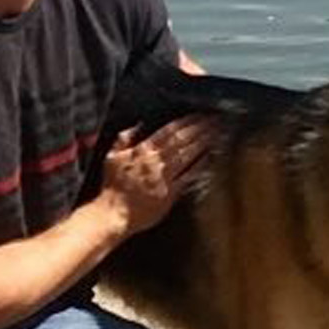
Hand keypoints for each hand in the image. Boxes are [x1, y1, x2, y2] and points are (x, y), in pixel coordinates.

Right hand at [99, 115, 217, 234]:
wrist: (114, 213)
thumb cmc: (112, 187)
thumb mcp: (111, 158)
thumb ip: (123, 139)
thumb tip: (137, 125)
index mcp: (142, 151)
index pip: (169, 131)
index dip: (186, 121)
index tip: (199, 114)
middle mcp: (156, 162)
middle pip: (183, 140)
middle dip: (200, 128)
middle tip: (214, 120)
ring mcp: (165, 177)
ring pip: (188, 155)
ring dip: (204, 143)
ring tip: (216, 133)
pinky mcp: (171, 193)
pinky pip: (189, 176)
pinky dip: (200, 165)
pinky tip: (210, 157)